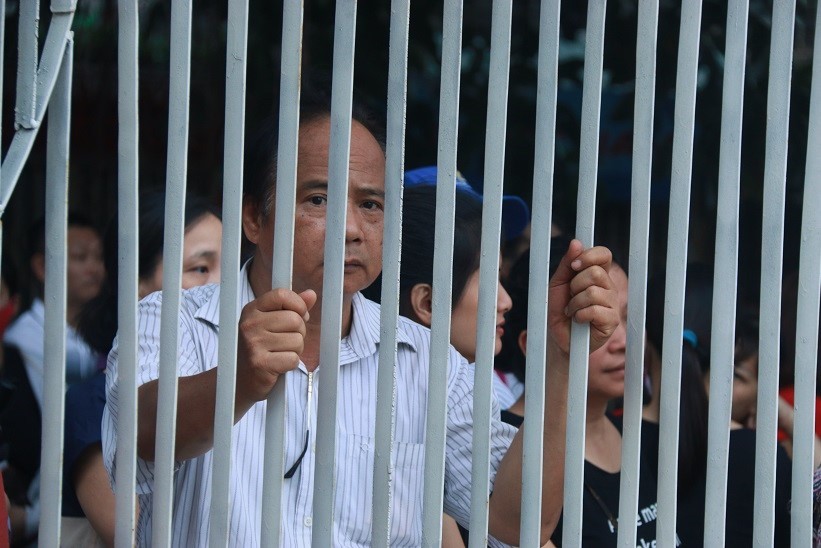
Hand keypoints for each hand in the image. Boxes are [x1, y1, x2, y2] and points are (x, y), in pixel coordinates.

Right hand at [236, 288, 316, 403]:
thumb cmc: (261, 348)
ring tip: (280, 353)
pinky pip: (293, 359)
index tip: (299, 315)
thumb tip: (311, 294)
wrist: (240, 379)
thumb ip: (292, 307)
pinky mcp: (260, 363)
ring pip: (297, 340)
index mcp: (252, 310)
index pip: (282, 295)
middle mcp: (250, 324)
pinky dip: (290, 364)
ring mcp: (253, 344)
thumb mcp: (272, 322)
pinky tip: (278, 365)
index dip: (298, 305)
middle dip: (299, 333)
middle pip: (295, 320)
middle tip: (286, 341)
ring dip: (295, 350)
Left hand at [547, 239, 618, 354]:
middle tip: (571, 296)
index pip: (604, 254)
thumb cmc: (560, 308)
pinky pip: (594, 310)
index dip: (590, 255)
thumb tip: (576, 242)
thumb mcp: (558, 283)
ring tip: (572, 310)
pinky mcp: (611, 321)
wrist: (558, 336)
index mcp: (599, 274)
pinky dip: (579, 315)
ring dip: (574, 303)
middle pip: (596, 273)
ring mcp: (612, 304)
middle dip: (575, 285)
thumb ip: (566, 263)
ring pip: (593, 292)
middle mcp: (609, 287)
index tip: (574, 266)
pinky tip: (578, 320)